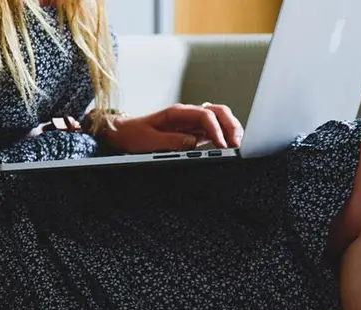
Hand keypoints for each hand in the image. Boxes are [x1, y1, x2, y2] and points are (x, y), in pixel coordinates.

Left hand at [107, 103, 243, 152]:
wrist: (123, 133)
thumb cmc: (134, 135)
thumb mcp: (149, 140)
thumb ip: (171, 141)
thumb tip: (192, 143)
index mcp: (177, 112)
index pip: (205, 115)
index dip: (216, 129)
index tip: (221, 144)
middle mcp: (187, 115)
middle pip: (218, 112)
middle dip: (231, 125)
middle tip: (237, 143)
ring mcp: (191, 123)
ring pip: (219, 120)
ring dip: (230, 129)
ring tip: (236, 145)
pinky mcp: (192, 132)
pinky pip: (213, 130)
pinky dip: (223, 136)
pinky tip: (227, 146)